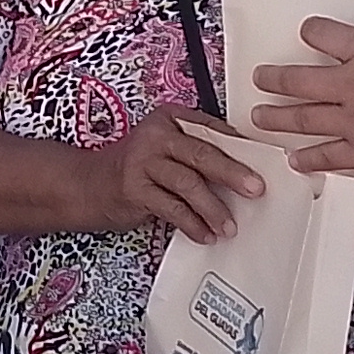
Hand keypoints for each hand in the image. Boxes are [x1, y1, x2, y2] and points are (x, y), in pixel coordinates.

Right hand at [99, 109, 261, 244]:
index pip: (212, 131)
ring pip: (188, 184)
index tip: (263, 166)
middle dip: (233, 174)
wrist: (90, 184)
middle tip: (256, 190)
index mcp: (170, 119)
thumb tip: (244, 170)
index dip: (239, 150)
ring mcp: (142, 161)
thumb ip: (197, 153)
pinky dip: (192, 224)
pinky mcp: (134, 188)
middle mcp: (156, 136)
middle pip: (203, 154)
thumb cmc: (138, 167)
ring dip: (213, 208)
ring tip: (228, 226)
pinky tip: (204, 235)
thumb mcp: (167, 150)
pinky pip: (171, 208)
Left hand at [250, 14, 353, 180]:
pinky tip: (295, 162)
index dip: (313, 32)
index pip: (325, 35)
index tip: (307, 33)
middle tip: (260, 78)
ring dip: (276, 118)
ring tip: (257, 117)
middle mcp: (353, 85)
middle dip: (273, 79)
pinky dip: (308, 160)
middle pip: (298, 80)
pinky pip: (326, 157)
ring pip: (301, 119)